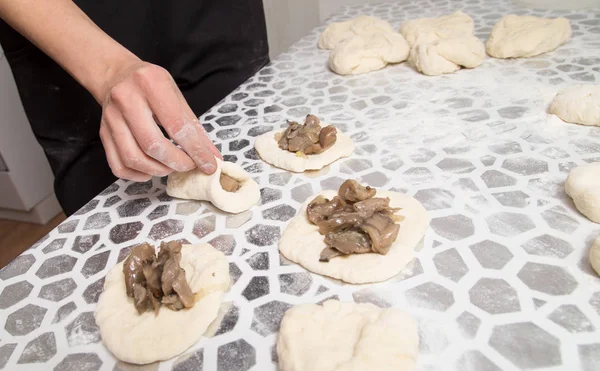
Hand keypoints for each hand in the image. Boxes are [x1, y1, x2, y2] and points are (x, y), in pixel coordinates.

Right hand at [98, 60, 221, 181]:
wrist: (116, 74)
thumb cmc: (151, 85)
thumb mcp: (176, 96)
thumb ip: (194, 127)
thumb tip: (212, 156)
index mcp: (151, 84)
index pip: (176, 126)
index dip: (196, 150)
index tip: (208, 165)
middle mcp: (126, 99)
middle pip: (152, 145)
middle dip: (176, 162)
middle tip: (189, 165)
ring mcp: (111, 117)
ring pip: (133, 158)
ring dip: (158, 170)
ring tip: (171, 166)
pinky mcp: (102, 133)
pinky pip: (118, 165)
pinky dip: (138, 175)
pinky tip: (151, 170)